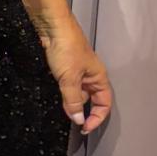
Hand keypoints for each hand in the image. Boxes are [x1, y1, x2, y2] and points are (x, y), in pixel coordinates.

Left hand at [33, 14, 112, 134]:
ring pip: (78, 94)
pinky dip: (64, 94)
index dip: (97, 118)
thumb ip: (74, 101)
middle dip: (83, 112)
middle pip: (91, 101)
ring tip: (63, 109)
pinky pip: (68, 86)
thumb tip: (79, 120)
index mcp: (99, 78)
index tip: (85, 128)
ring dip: (72, 103)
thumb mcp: (69, 78)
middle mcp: (91, 76)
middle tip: (72, 122)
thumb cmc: (66, 48)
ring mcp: (78, 72)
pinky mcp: (65, 68)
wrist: (52, 26)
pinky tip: (57, 95)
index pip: (104, 104)